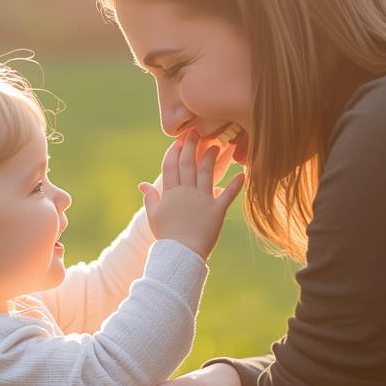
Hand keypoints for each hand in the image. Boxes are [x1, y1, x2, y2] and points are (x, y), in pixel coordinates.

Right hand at [140, 132, 244, 260]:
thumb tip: (143, 184)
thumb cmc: (166, 236)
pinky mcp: (217, 210)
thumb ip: (150, 198)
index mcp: (170, 193)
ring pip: (207, 173)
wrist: (181, 253)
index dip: (174, 152)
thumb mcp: (154, 216)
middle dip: (191, 146)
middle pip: (188, 164)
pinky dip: (236, 184)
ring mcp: (202, 200)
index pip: (171, 166)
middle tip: (195, 133)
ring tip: (216, 146)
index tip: (178, 140)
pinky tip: (243, 173)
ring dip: (211, 158)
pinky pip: (228, 194)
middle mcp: (186, 192)